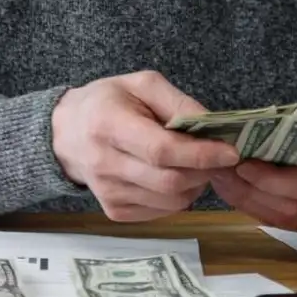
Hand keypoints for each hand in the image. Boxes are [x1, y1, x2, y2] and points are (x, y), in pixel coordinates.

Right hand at [51, 71, 240, 220]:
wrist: (66, 133)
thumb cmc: (108, 103)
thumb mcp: (142, 84)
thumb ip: (178, 103)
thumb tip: (213, 127)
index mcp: (109, 125)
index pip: (162, 150)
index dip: (201, 154)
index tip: (230, 152)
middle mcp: (105, 164)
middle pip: (170, 181)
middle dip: (204, 171)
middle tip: (219, 158)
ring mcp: (108, 193)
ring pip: (170, 202)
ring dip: (195, 185)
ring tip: (194, 164)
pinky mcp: (114, 211)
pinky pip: (161, 212)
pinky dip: (178, 197)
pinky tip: (172, 176)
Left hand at [210, 123, 296, 234]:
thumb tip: (251, 130)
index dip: (274, 180)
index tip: (242, 165)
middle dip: (254, 192)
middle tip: (222, 173)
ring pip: (289, 221)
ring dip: (251, 203)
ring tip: (223, 182)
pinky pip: (289, 226)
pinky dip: (260, 210)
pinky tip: (238, 194)